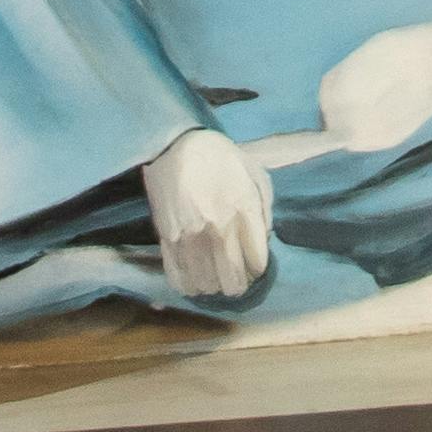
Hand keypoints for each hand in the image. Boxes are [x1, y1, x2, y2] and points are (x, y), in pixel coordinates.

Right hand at [145, 125, 275, 297]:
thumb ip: (265, 208)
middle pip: (232, 279)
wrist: (176, 144)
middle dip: (238, 286)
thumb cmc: (220, 158)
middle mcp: (219, 226)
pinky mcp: (167, 236)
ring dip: (213, 287)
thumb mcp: (255, 173)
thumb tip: (264, 240)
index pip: (257, 261)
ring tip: (215, 280)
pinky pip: (177, 275)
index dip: (258, 270)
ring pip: (205, 283)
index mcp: (245, 208)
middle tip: (237, 281)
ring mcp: (191, 234)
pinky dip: (187, 286)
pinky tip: (194, 282)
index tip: (254, 267)